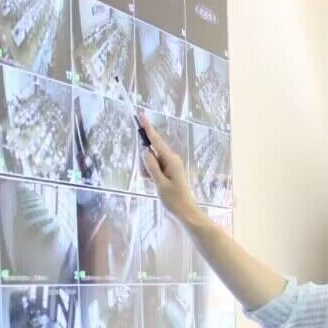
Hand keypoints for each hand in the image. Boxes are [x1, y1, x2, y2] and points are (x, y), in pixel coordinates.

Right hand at [138, 112, 202, 226]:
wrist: (186, 212)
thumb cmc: (174, 200)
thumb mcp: (160, 184)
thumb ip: (151, 166)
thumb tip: (145, 150)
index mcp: (171, 160)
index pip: (156, 141)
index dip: (148, 128)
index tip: (141, 115)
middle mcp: (171, 159)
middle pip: (151, 151)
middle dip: (145, 162)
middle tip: (149, 179)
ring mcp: (170, 165)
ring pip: (151, 161)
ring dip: (147, 171)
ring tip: (153, 184)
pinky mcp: (168, 171)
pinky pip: (155, 167)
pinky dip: (151, 174)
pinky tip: (154, 185)